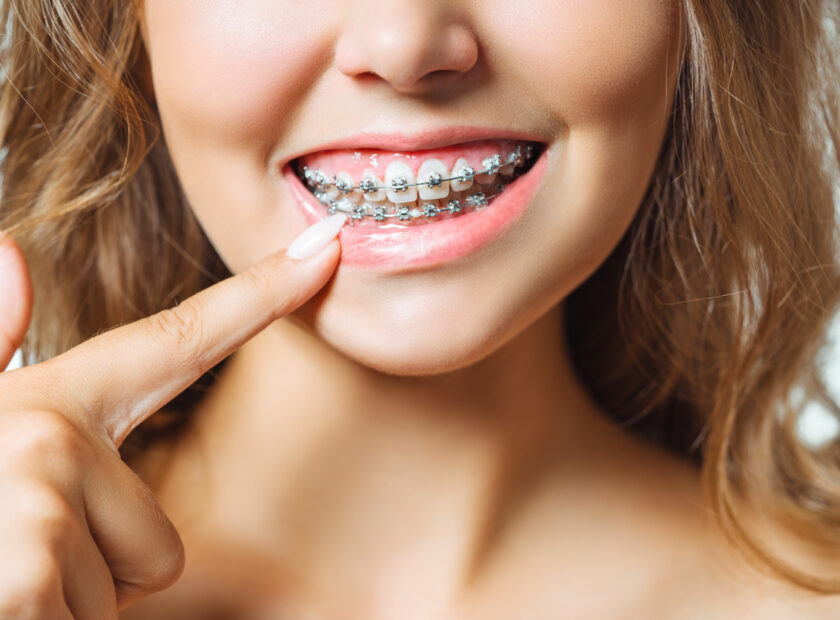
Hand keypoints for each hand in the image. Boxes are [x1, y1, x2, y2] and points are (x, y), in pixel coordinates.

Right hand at [0, 228, 340, 617]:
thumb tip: (6, 254)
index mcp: (45, 402)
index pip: (183, 335)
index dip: (264, 291)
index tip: (329, 246)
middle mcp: (48, 441)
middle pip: (159, 535)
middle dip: (100, 567)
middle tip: (16, 557)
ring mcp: (41, 513)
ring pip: (128, 589)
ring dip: (67, 606)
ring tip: (4, 580)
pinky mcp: (30, 581)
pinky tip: (11, 604)